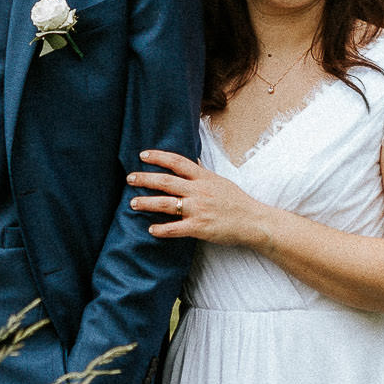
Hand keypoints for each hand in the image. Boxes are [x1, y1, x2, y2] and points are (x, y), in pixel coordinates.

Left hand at [128, 149, 267, 246]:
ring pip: (166, 204)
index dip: (158, 157)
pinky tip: (151, 229)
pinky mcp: (199, 228)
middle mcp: (199, 191)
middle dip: (145, 179)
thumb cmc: (237, 202)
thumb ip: (202, 173)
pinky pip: (175, 228)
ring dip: (147, 203)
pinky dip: (161, 229)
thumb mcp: (220, 181)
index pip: (177, 162)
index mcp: (204, 177)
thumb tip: (192, 161)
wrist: (254, 222)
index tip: (142, 155)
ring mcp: (198, 209)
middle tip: (130, 178)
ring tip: (133, 203)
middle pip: (166, 181)